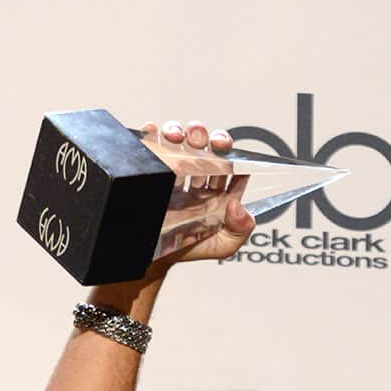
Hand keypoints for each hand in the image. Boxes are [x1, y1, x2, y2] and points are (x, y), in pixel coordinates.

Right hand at [138, 118, 254, 266]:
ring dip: (182, 132)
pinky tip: (155, 135)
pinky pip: (150, 143)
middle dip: (210, 138)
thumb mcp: (222, 245)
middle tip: (210, 143)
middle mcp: (197, 178)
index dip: (234, 156)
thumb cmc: (189, 249)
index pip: (230, 166)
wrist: (154, 258)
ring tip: (179, 137)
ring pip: (181, 139)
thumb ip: (240, 230)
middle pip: (207, 146)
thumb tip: (239, 207)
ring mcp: (173, 171)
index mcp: (216, 192)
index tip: (231, 156)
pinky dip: (152, 134)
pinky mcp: (151, 168)